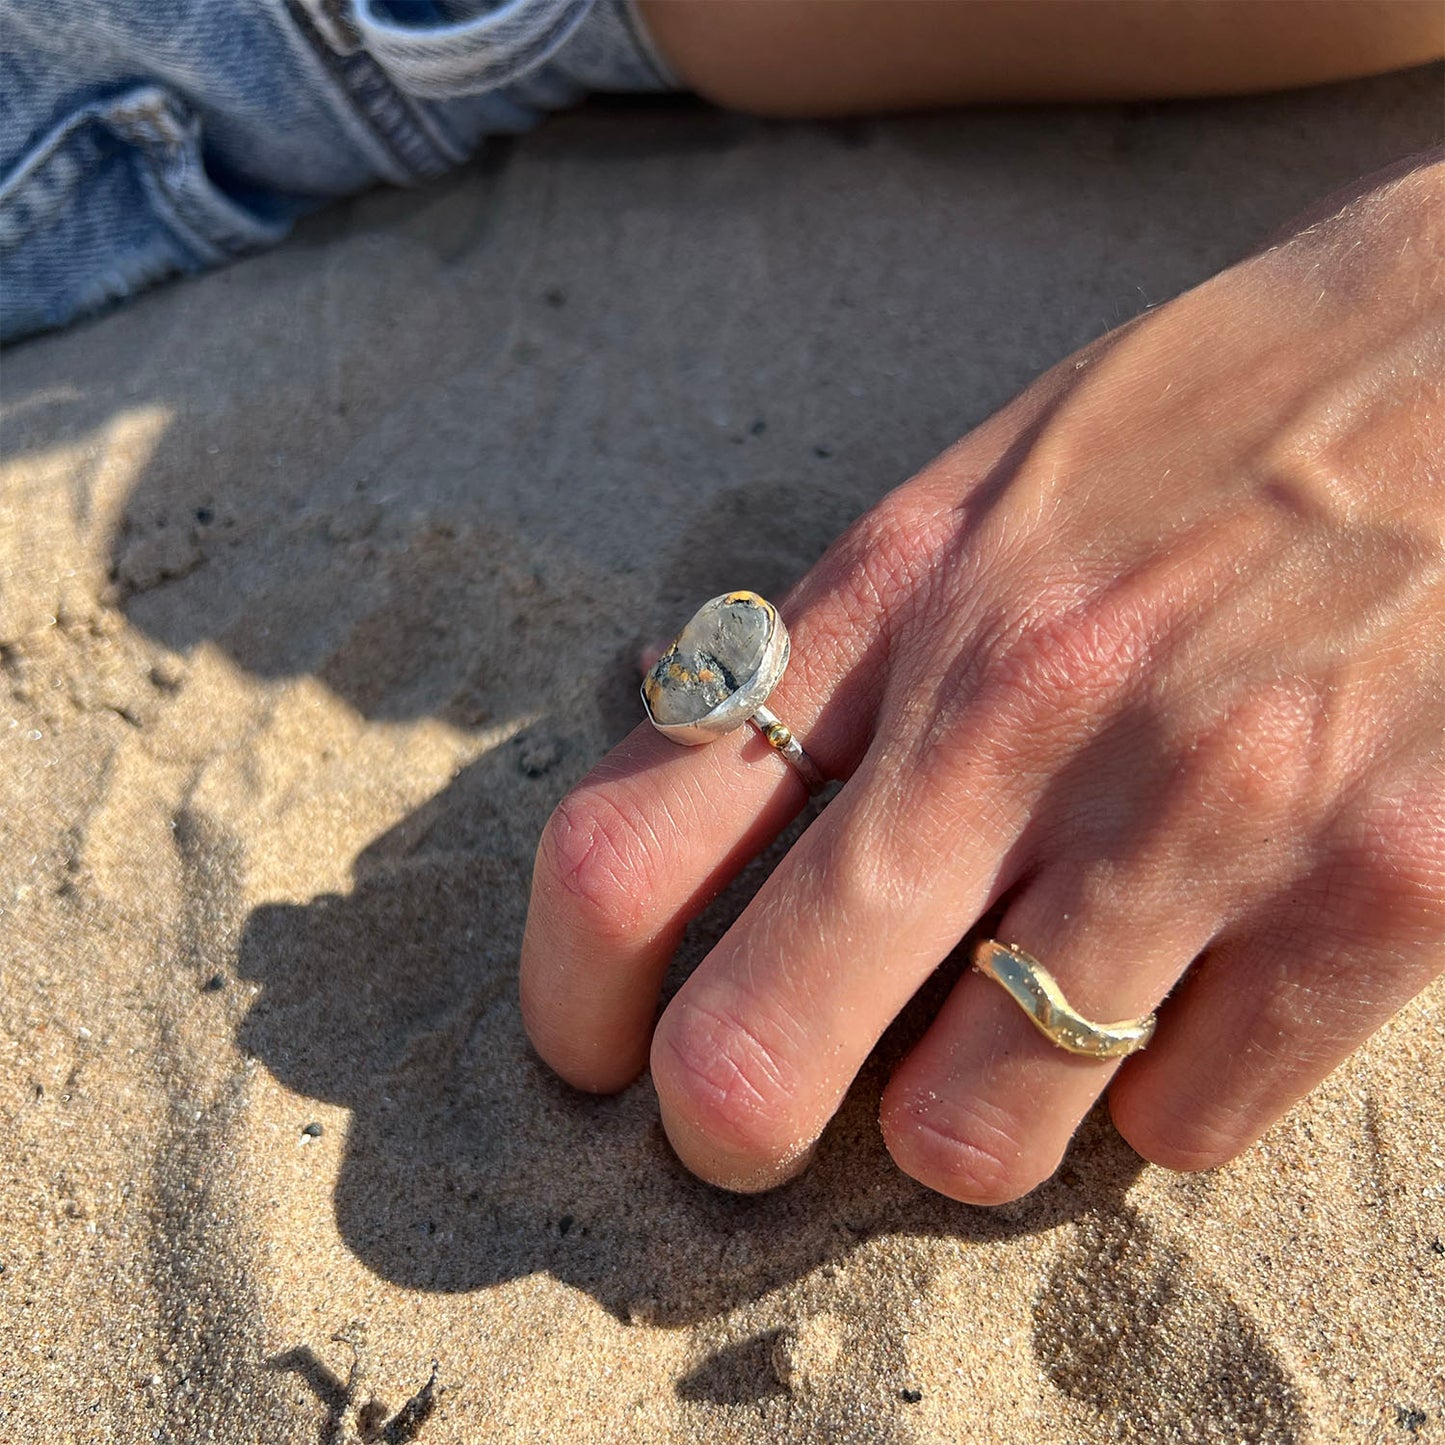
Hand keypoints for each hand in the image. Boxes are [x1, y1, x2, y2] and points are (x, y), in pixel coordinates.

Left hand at [519, 159, 1444, 1201]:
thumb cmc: (1223, 420)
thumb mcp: (991, 486)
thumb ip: (847, 648)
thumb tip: (708, 790)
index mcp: (900, 599)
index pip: (627, 854)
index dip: (571, 993)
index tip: (590, 1045)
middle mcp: (1020, 718)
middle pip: (753, 1047)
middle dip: (722, 1121)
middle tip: (749, 1119)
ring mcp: (1200, 821)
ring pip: (969, 1139)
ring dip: (959, 1119)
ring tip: (1008, 1028)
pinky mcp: (1379, 902)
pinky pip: (1184, 1127)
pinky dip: (1157, 1095)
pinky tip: (1187, 990)